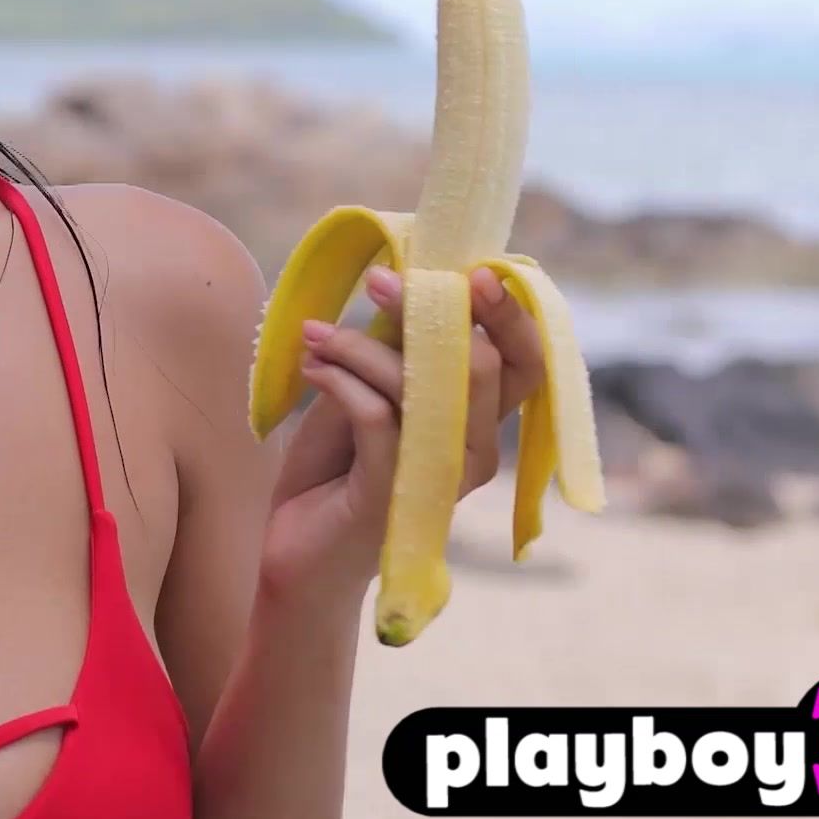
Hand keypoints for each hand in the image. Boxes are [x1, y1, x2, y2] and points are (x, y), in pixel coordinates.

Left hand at [258, 265, 547, 598]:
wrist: (294, 550)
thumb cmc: (335, 466)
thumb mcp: (369, 392)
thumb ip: (397, 350)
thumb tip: (402, 280)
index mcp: (480, 422)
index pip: (525, 360)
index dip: (510, 312)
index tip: (468, 268)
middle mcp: (475, 452)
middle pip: (485, 364)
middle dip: (430, 310)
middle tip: (376, 280)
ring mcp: (439, 477)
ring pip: (424, 385)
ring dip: (360, 345)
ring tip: (314, 335)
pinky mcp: (395, 495)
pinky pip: (378, 416)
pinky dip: (341, 380)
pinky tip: (311, 366)